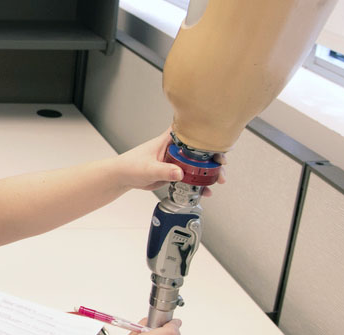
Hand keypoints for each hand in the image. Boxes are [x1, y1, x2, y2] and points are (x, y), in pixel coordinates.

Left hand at [113, 130, 227, 196]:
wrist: (122, 177)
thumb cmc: (130, 165)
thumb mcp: (148, 168)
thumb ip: (164, 171)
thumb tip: (179, 173)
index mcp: (170, 140)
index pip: (193, 133)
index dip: (208, 138)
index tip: (219, 146)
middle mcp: (176, 149)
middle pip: (201, 151)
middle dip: (214, 159)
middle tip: (221, 168)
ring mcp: (177, 161)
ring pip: (198, 165)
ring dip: (209, 173)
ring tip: (218, 181)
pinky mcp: (175, 173)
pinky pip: (191, 178)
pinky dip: (199, 184)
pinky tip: (205, 191)